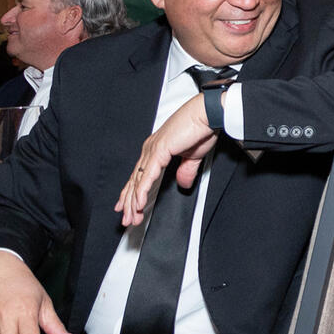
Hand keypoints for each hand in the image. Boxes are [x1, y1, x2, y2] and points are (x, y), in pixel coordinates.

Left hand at [115, 94, 217, 226]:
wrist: (207, 114)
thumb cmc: (201, 128)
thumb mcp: (193, 156)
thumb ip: (185, 170)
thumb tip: (182, 183)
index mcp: (157, 148)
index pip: (139, 175)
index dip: (131, 192)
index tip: (126, 206)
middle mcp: (150, 149)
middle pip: (135, 180)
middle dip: (129, 202)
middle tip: (127, 218)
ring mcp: (152, 150)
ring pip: (138, 181)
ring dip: (133, 201)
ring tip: (131, 217)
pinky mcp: (158, 151)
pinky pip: (147, 176)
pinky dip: (141, 191)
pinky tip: (138, 203)